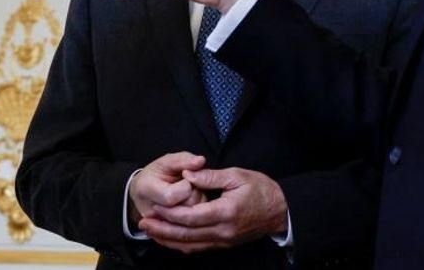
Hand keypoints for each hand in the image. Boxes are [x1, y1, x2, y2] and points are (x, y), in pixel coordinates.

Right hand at [128, 152, 207, 226]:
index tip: (184, 178)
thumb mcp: (166, 162)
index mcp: (147, 190)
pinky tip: (189, 206)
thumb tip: (200, 161)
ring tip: (187, 196)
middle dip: (194, 194)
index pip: (173, 195)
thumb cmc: (155, 175)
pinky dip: (196, 215)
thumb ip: (183, 160)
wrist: (143, 193)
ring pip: (193, 218)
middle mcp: (151, 212)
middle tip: (186, 186)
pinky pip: (192, 227)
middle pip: (186, 207)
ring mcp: (160, 226)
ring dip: (197, 204)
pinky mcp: (169, 234)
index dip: (186, 184)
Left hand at [138, 167, 288, 252]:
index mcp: (225, 212)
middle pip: (186, 235)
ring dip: (168, 240)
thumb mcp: (237, 175)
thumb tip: (188, 175)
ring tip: (151, 233)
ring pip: (190, 245)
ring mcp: (224, 240)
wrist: (281, 211)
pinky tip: (170, 240)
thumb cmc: (261, 190)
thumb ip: (210, 177)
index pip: (190, 217)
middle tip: (143, 224)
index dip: (169, 214)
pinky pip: (200, 248)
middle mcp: (223, 231)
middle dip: (162, 230)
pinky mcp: (225, 244)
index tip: (153, 208)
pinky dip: (182, 245)